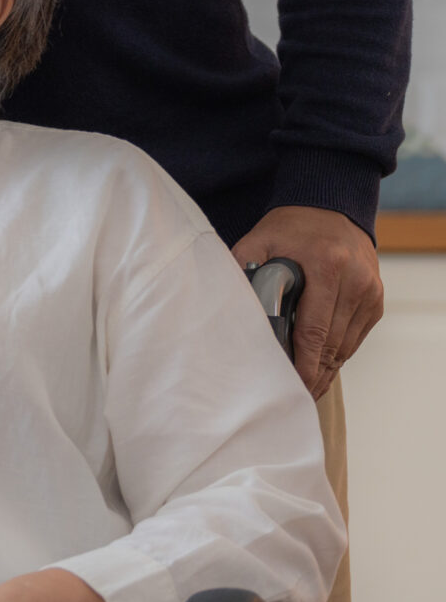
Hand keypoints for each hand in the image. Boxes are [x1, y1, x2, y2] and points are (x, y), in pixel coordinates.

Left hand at [231, 204, 383, 396]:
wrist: (331, 207)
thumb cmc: (289, 227)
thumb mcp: (259, 239)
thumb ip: (242, 267)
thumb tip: (225, 301)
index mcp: (327, 266)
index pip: (316, 328)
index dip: (306, 362)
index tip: (296, 385)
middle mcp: (356, 281)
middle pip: (333, 342)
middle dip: (315, 372)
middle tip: (296, 394)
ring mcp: (370, 291)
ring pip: (347, 344)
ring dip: (328, 368)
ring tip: (308, 387)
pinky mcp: (376, 298)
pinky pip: (356, 335)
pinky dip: (339, 352)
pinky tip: (323, 367)